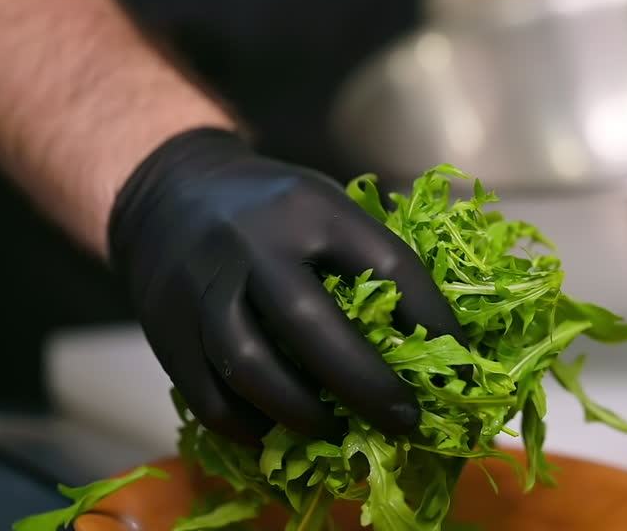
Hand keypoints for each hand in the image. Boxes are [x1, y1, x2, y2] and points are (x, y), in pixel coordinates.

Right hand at [108, 127, 463, 445]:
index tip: (459, 366)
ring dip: (304, 415)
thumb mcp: (323, 205)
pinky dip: (250, 426)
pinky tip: (280, 432)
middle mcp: (254, 246)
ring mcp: (204, 289)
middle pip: (311, 327)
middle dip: (366, 385)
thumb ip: (367, 256)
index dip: (430, 319)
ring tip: (340, 435)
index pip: (387, 265)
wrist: (167, 192)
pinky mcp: (168, 330)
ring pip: (252, 369)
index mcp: (311, 208)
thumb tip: (435, 335)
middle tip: (406, 421)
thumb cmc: (271, 208)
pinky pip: (210, 397)